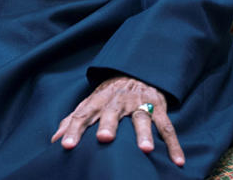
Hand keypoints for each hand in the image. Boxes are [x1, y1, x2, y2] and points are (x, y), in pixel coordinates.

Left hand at [51, 75, 184, 166]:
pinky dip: (174, 145)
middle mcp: (119, 101)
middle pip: (113, 112)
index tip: (67, 146)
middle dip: (109, 124)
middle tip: (104, 138)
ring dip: (144, 134)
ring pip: (143, 118)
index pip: (83, 113)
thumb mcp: (90, 103)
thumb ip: (73, 120)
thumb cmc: (109, 95)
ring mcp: (140, 103)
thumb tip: (55, 140)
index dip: (74, 129)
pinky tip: (177, 161)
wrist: (137, 71)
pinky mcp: (159, 108)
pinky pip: (167, 127)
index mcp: (99, 101)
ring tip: (146, 150)